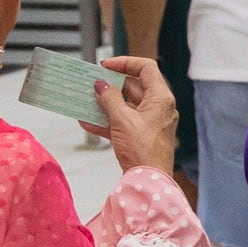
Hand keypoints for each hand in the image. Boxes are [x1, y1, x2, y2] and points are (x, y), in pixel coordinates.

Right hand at [89, 55, 180, 175]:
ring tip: (86, 101)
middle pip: (133, 87)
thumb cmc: (143, 151)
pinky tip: (87, 122)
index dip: (125, 63)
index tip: (106, 66)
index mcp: (161, 99)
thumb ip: (110, 99)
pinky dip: (106, 121)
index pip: (146, 68)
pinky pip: (122, 122)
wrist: (148, 183)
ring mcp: (150, 123)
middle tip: (92, 84)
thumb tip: (101, 86)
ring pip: (125, 106)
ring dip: (105, 104)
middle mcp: (158, 108)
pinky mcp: (141, 136)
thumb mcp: (123, 120)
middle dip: (111, 86)